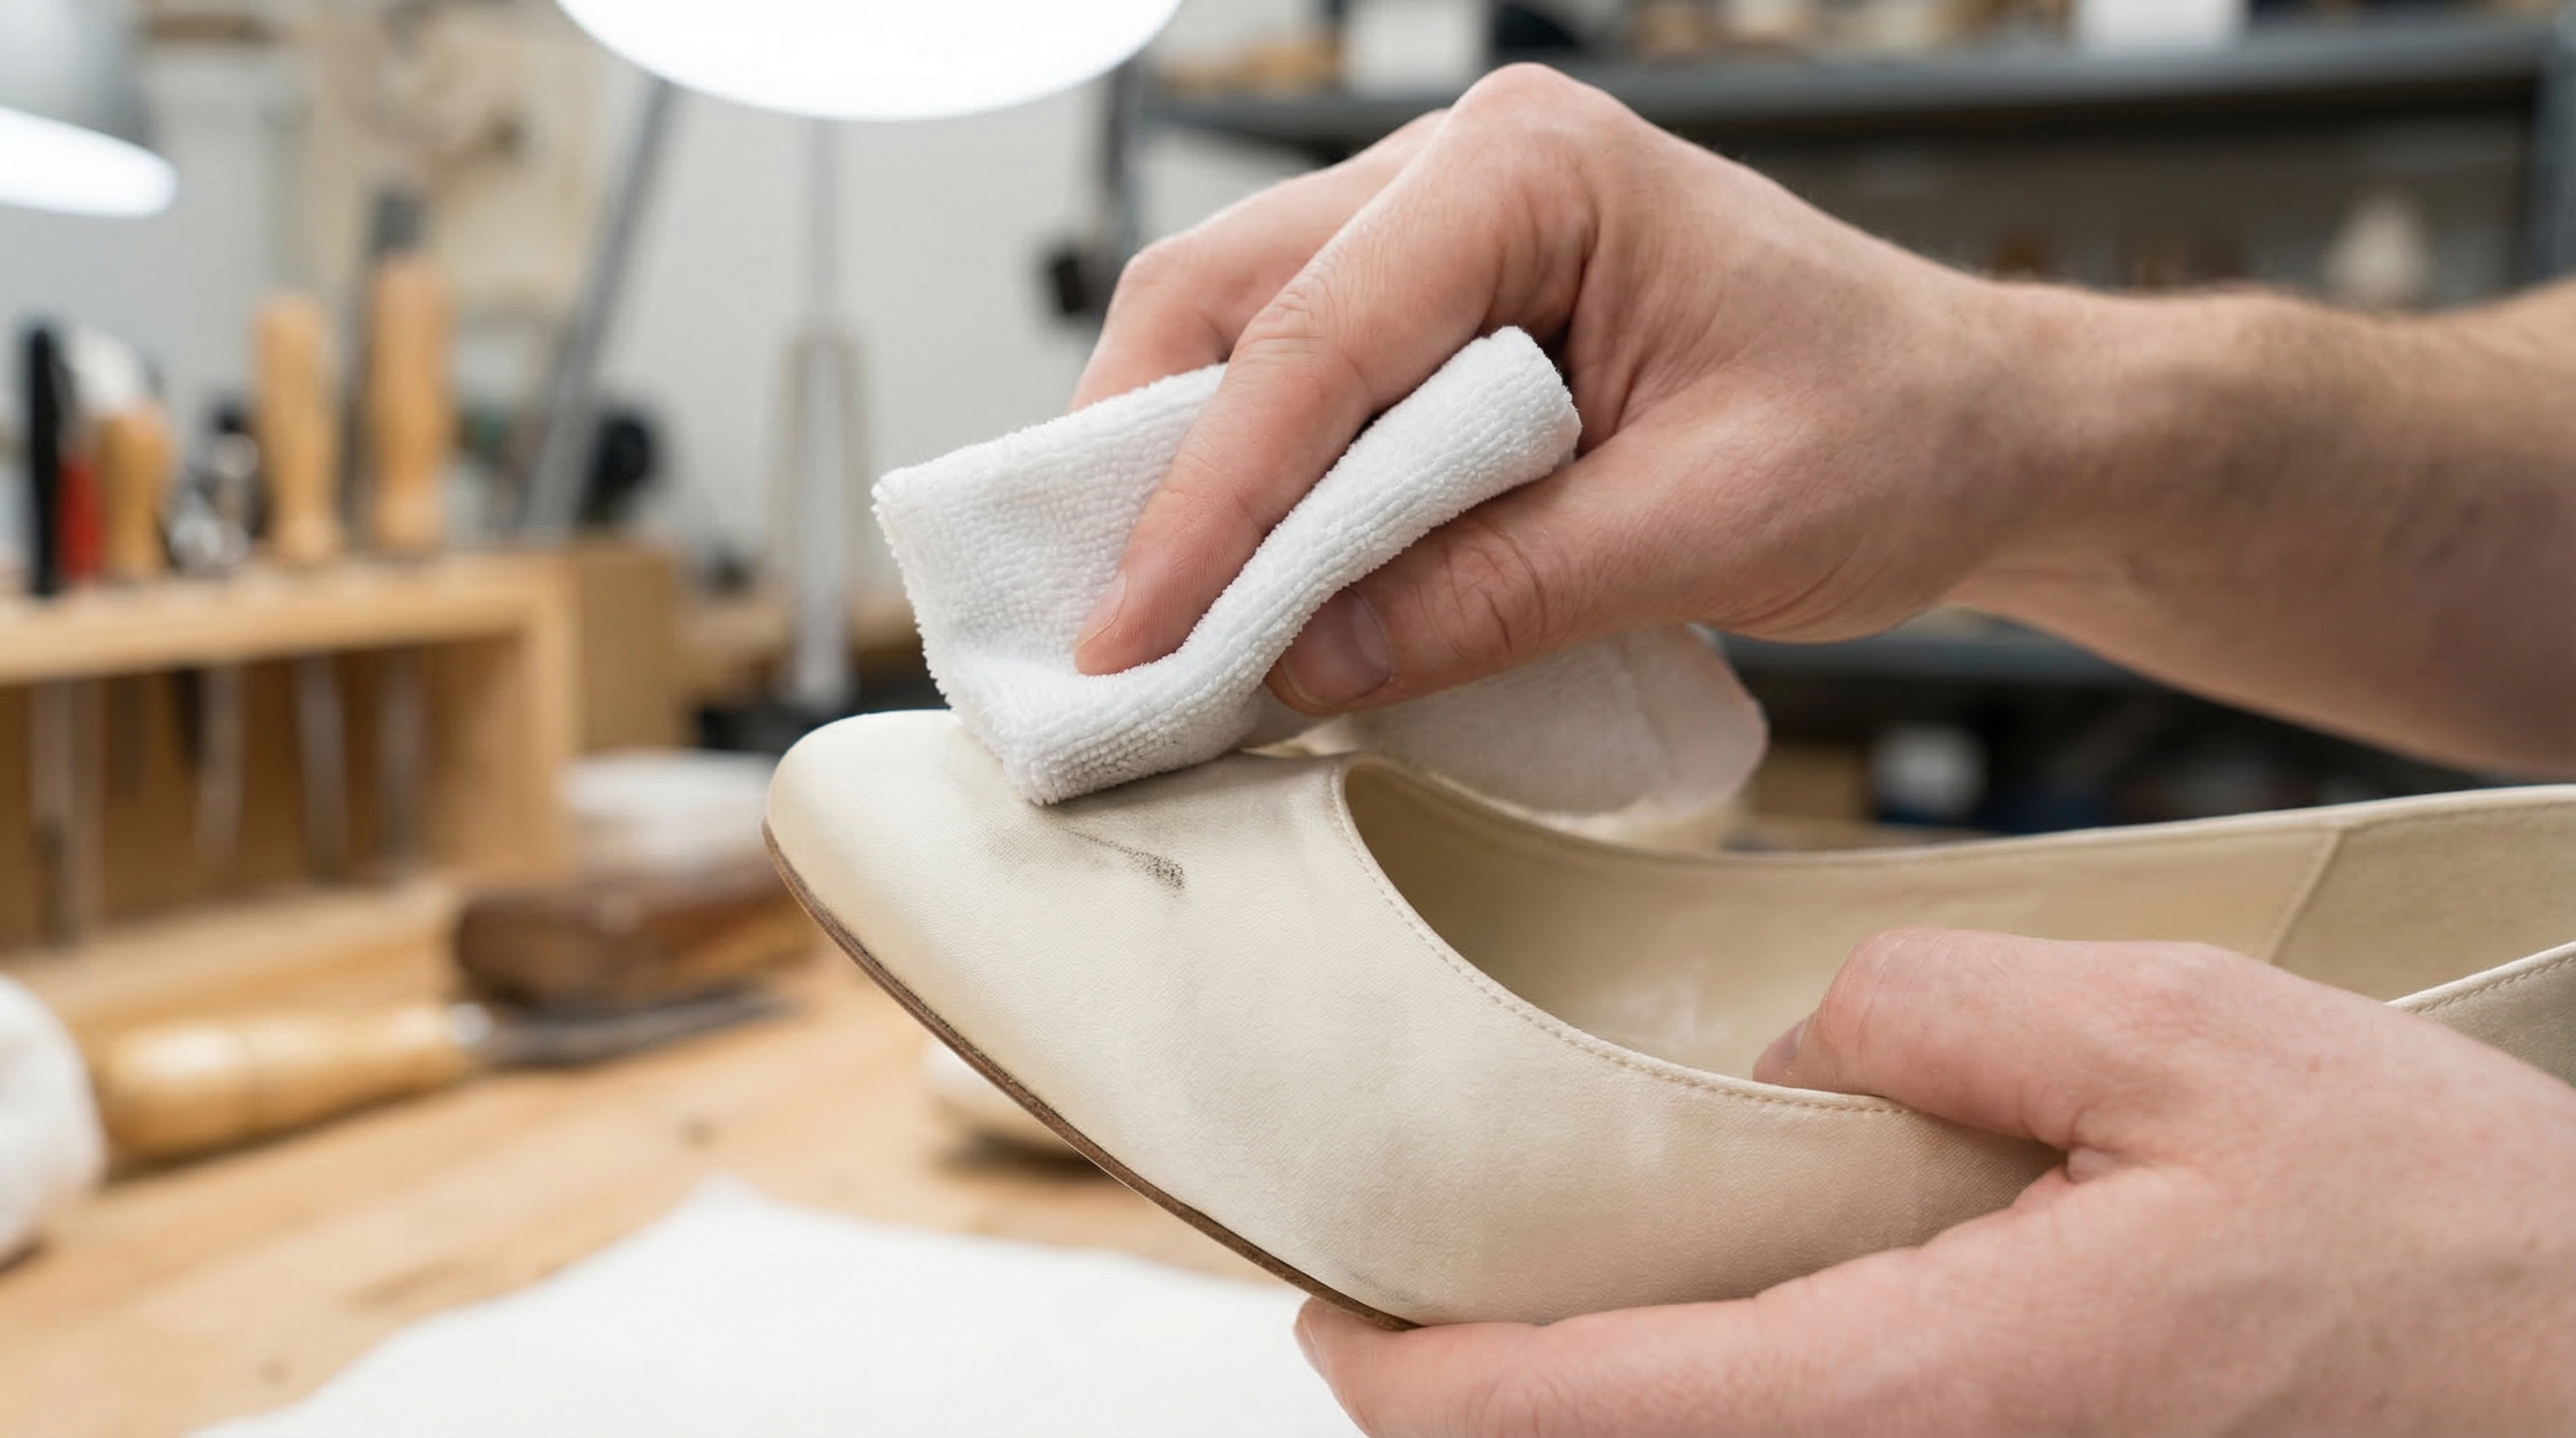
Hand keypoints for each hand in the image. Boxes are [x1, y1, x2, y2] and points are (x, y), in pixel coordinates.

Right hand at [1070, 66, 2070, 711]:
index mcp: (1538, 174)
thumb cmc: (1886, 436)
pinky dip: (1250, 483)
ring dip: (1178, 477)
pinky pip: (1300, 380)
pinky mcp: (1442, 306)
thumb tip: (1302, 664)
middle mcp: (1467, 169)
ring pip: (1235, 333)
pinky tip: (1232, 579)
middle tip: (1098, 632)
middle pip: (1224, 302)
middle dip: (1139, 469)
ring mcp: (1444, 226)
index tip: (1131, 639)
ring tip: (1143, 620)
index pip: (1315, 341)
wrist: (1973, 429)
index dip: (1205, 505)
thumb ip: (1496, 593)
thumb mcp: (1704, 532)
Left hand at [1297, 929, 2575, 1435]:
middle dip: (1492, 1398)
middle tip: (1421, 1275)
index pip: (1576, 1416)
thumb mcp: (2188, 1044)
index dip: (1415, 1381)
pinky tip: (1736, 1313)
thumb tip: (1797, 1045)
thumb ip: (1947, 1015)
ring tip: (1549, 1281)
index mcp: (1924, 1393)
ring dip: (1604, 1403)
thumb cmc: (2453, 1250)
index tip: (1328, 1315)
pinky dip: (1724, 1402)